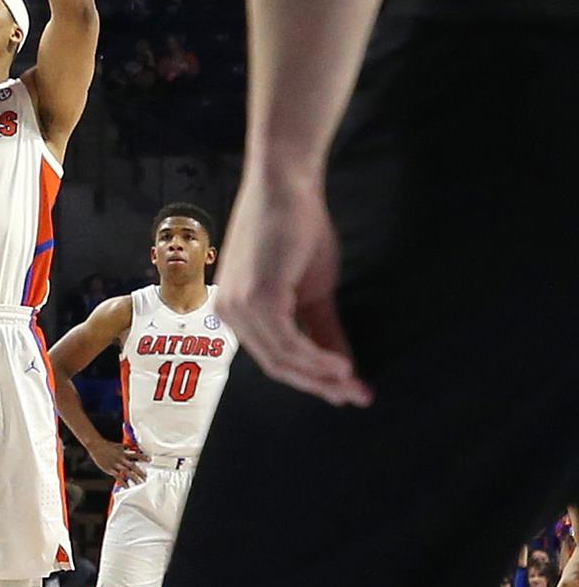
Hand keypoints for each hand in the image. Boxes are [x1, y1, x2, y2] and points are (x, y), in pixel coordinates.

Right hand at [86, 438, 147, 482]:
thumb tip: (131, 448)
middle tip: (146, 478)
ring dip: (134, 478)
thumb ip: (125, 448)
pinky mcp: (109, 469)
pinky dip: (122, 482)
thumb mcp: (118, 446)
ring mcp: (115, 464)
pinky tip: (127, 487)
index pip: (135, 454)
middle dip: (140, 472)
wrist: (96, 445)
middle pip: (133, 466)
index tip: (150, 460)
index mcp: (123, 453)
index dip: (143, 457)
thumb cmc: (106, 446)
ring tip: (140, 484)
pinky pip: (117, 476)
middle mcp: (121, 458)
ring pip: (126, 472)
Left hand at [221, 161, 371, 406]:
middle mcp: (230, 313)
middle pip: (277, 365)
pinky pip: (287, 342)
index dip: (311, 379)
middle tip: (356, 398)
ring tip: (354, 385)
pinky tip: (341, 366)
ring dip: (322, 376)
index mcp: (239, 312)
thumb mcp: (315, 290)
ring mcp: (239, 307)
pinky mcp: (256, 298)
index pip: (274, 358)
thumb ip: (322, 329)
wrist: (287, 188)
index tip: (347, 392)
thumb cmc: (298, 230)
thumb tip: (342, 366)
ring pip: (283, 359)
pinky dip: (316, 359)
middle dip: (319, 385)